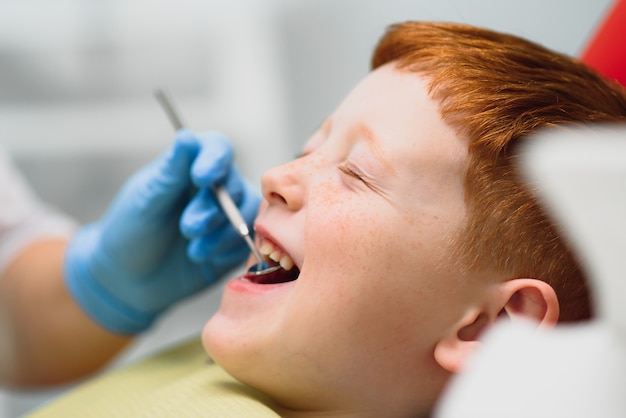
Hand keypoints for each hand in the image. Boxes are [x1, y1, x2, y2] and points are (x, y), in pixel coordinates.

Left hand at [64, 130, 260, 333]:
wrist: (128, 281)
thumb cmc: (129, 234)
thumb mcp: (146, 202)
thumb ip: (171, 172)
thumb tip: (187, 137)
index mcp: (190, 166)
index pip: (217, 149)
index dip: (215, 160)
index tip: (201, 178)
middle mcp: (213, 188)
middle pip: (233, 185)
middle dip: (213, 209)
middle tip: (188, 228)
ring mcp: (227, 216)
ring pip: (246, 214)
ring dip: (222, 233)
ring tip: (194, 250)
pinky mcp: (234, 244)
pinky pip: (248, 241)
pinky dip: (228, 250)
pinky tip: (204, 258)